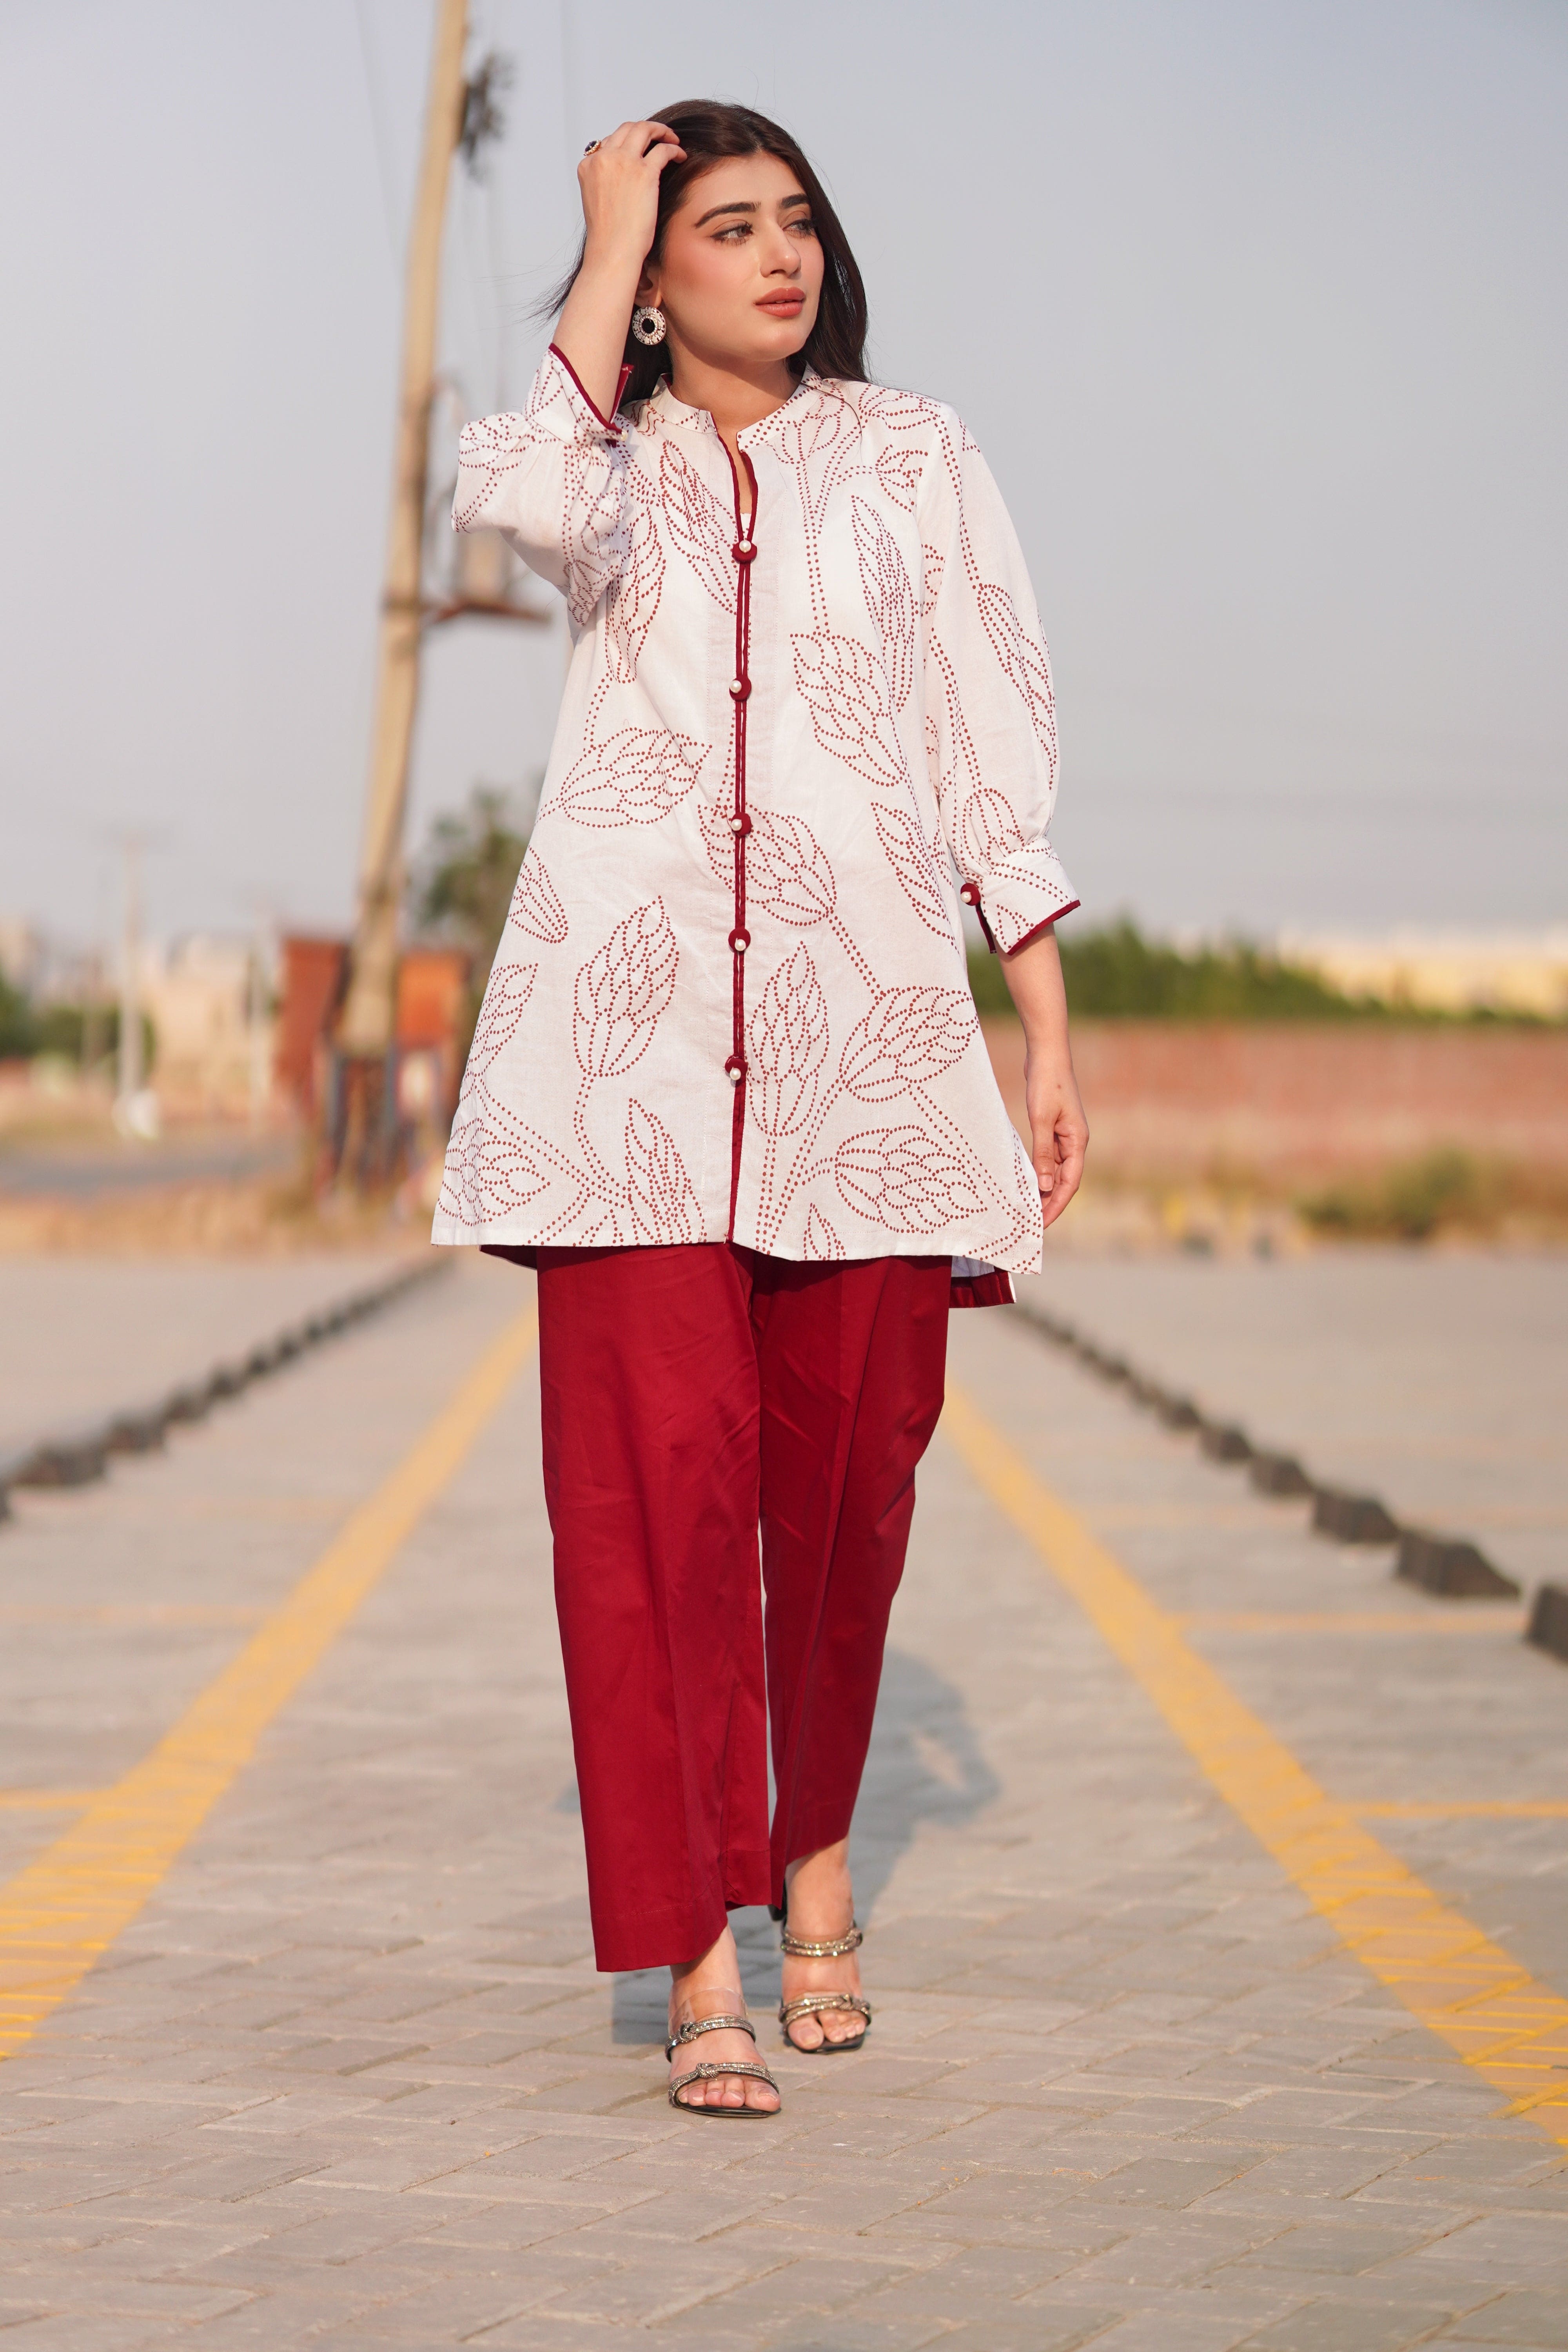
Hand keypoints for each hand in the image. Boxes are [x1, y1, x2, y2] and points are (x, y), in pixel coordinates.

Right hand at [578, 120, 685, 272]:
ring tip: (672, 139)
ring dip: (660, 130)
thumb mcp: (597, 201)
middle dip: (645, 129)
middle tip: (659, 136)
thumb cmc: (607, 237)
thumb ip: (605, 182)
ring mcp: (623, 162)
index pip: (608, 142)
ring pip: (644, 129)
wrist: (612, 253)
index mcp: (589, 166)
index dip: (627, 142)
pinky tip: (680, 156)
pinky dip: (674, 148)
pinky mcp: (644, 172)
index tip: (639, 149)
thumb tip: (622, 178)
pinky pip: (663, 149)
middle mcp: (604, 158)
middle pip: (626, 129)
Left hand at [1023, 1048, 1087, 1229]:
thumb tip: (1044, 1186)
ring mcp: (1064, 1136)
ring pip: (1055, 1172)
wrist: (1047, 1054)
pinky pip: (1047, 1158)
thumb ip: (1042, 1153)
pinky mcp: (1053, 1129)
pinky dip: (1038, 1173)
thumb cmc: (1046, 1083)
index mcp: (1078, 1141)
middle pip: (1064, 1181)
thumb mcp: (1041, 1119)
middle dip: (1050, 1204)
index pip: (1070, 1183)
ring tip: (1025, 1210)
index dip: (1056, 1206)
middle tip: (1030, 1225)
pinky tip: (1025, 1183)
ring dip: (1043, 1191)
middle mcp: (1075, 1142)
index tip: (1041, 1225)